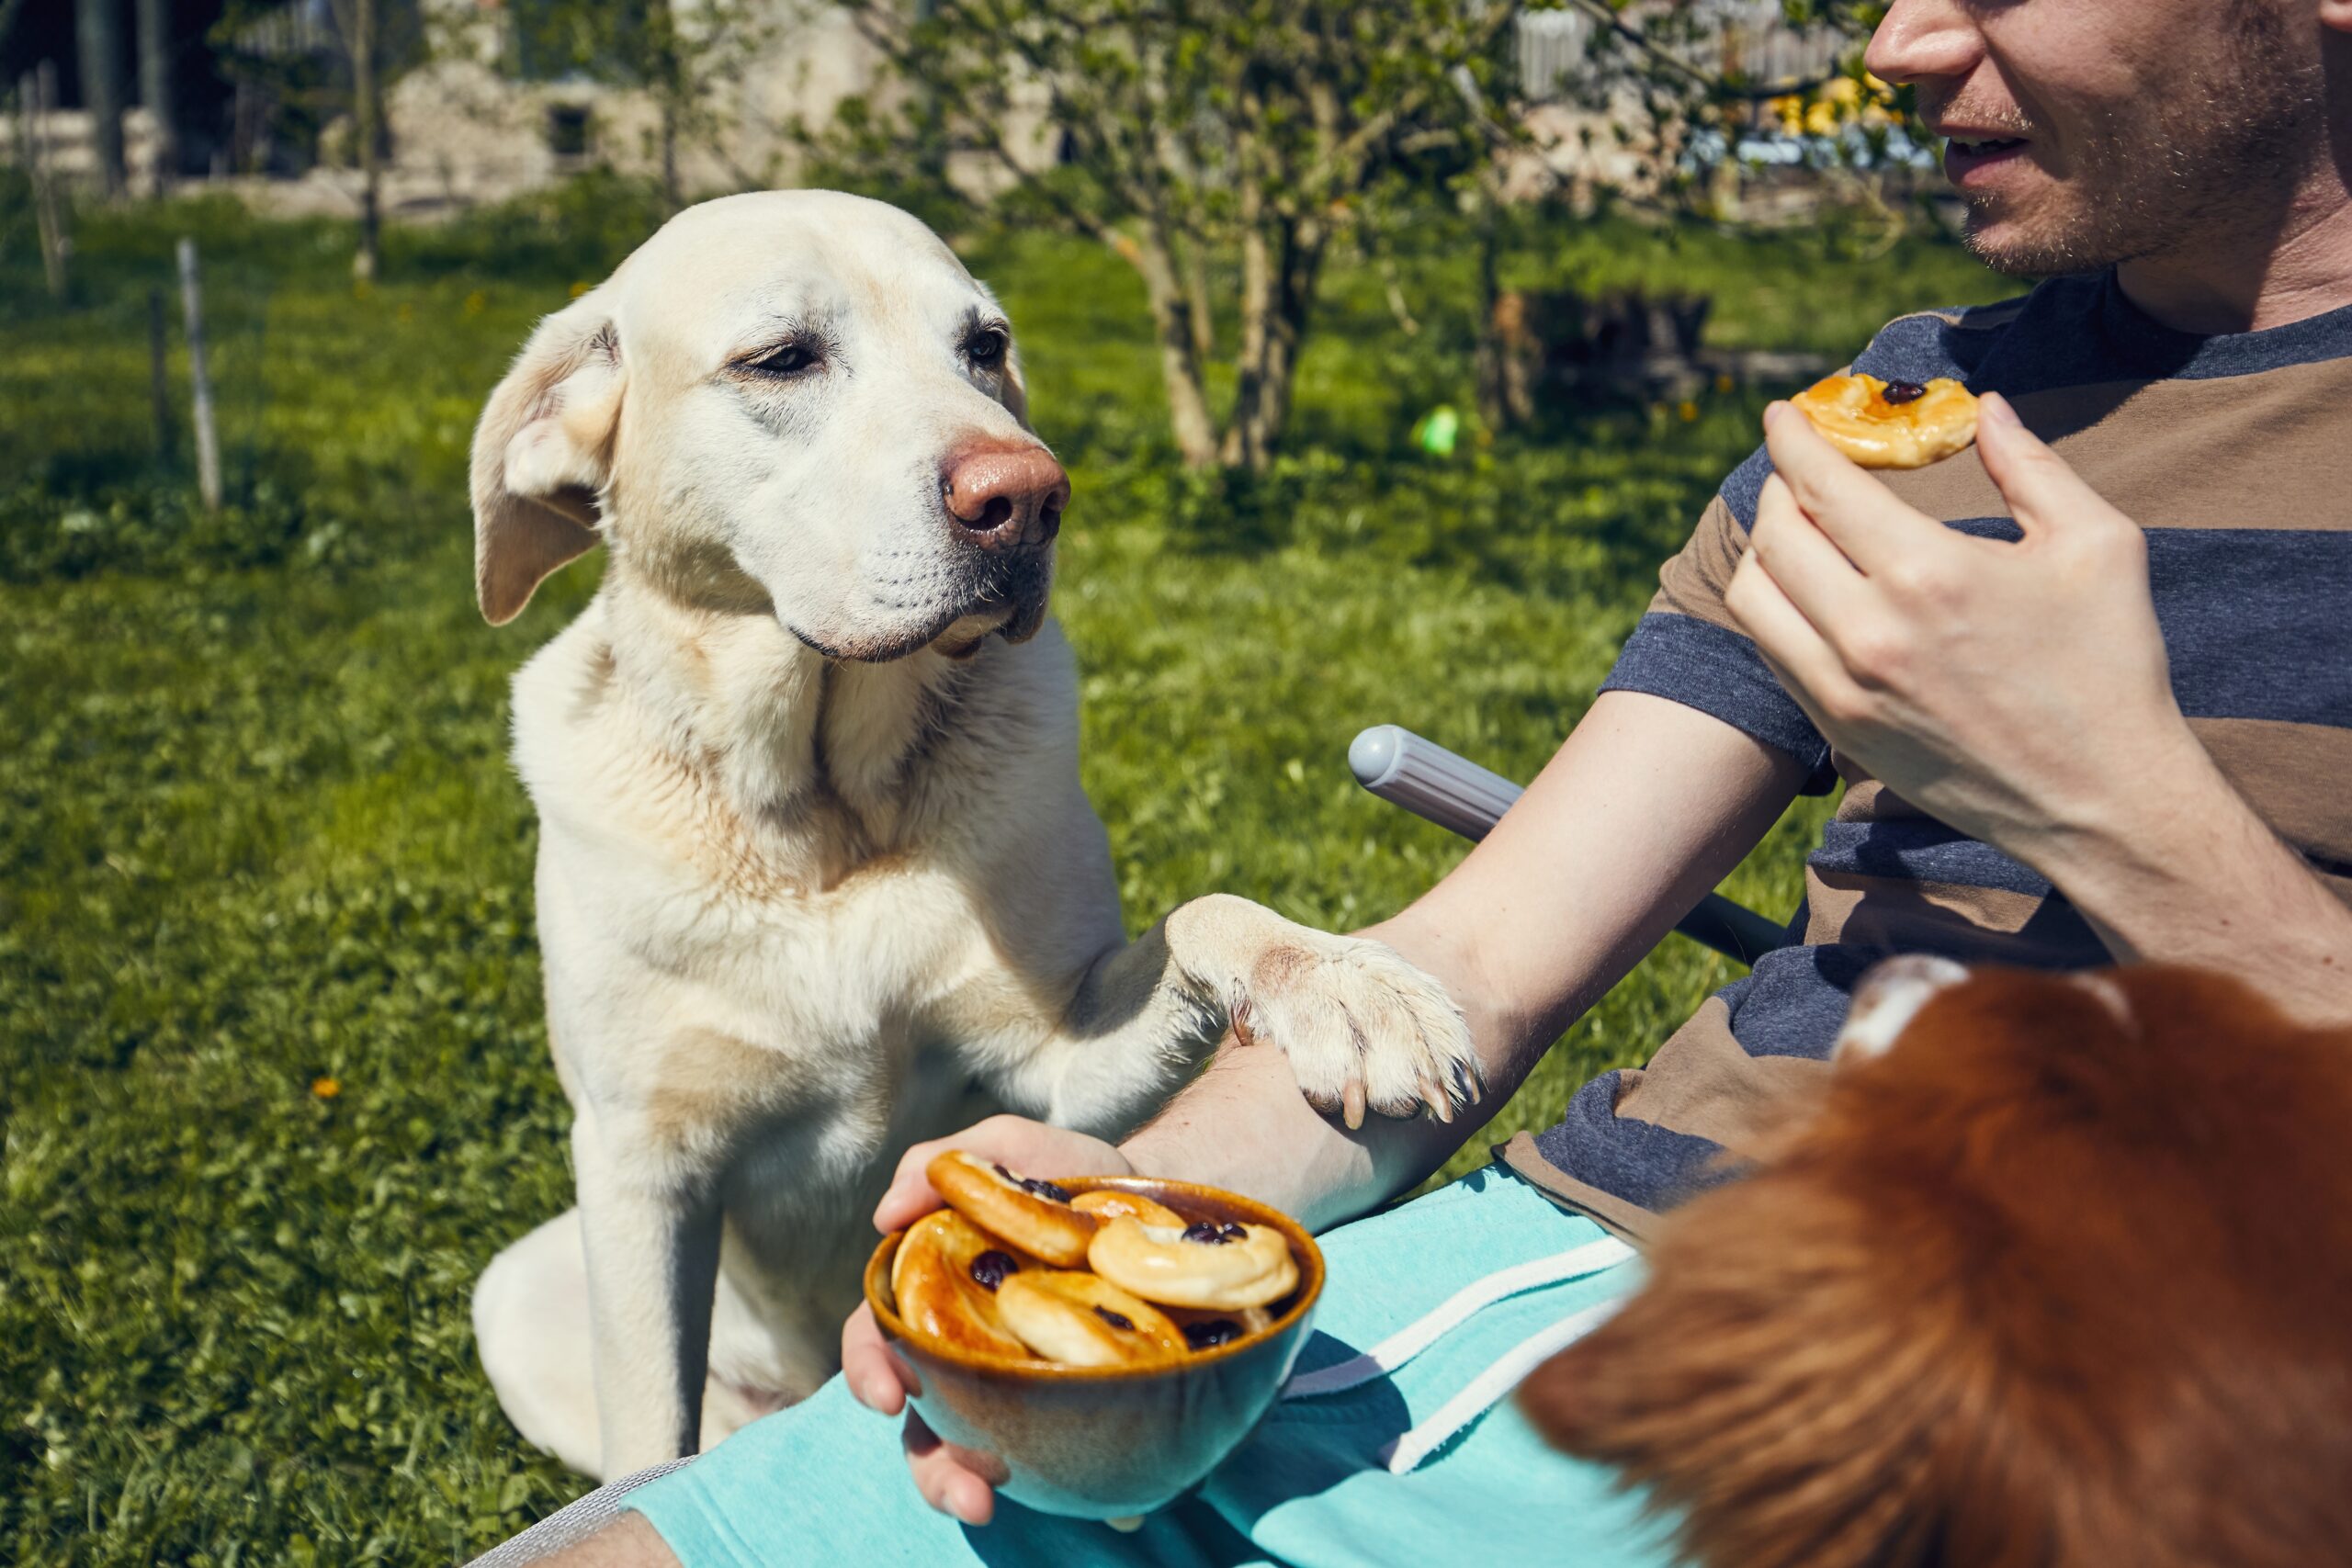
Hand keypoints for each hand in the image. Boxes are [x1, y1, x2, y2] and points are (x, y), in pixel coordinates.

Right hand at [840, 1115, 1129, 1525]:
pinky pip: (1060, 1454)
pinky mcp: (1072, 1403)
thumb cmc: (1071, 1174)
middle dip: (931, 1465)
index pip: (880, 1338)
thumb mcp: (1012, 1146)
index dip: (871, 1368)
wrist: (1163, 1198)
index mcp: (935, 1294)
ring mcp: (1016, 1384)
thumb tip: (886, 1213)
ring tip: (996, 1505)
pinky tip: (1113, 1505)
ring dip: (972, 1490)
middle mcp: (965, 1350)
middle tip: (966, 1492)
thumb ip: (946, 1161)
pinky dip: (1075, 1486)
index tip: (891, 1395)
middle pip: (923, 1422)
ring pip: (973, 1454)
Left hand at [1724, 392, 2203, 861]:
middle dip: (1778, 486)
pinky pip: (1772, 652)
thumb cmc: (2111, 666)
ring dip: (1764, 549)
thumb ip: (2031, 465)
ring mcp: (1843, 689)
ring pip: (1753, 598)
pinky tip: (1807, 591)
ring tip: (1796, 528)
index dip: (1791, 439)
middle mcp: (1869, 632)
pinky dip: (1774, 609)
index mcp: (1928, 572)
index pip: (1821, 485)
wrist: (2103, 801)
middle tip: (1799, 469)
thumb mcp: (2096, 545)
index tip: (1782, 413)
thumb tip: (1984, 407)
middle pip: (1776, 535)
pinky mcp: (1838, 731)